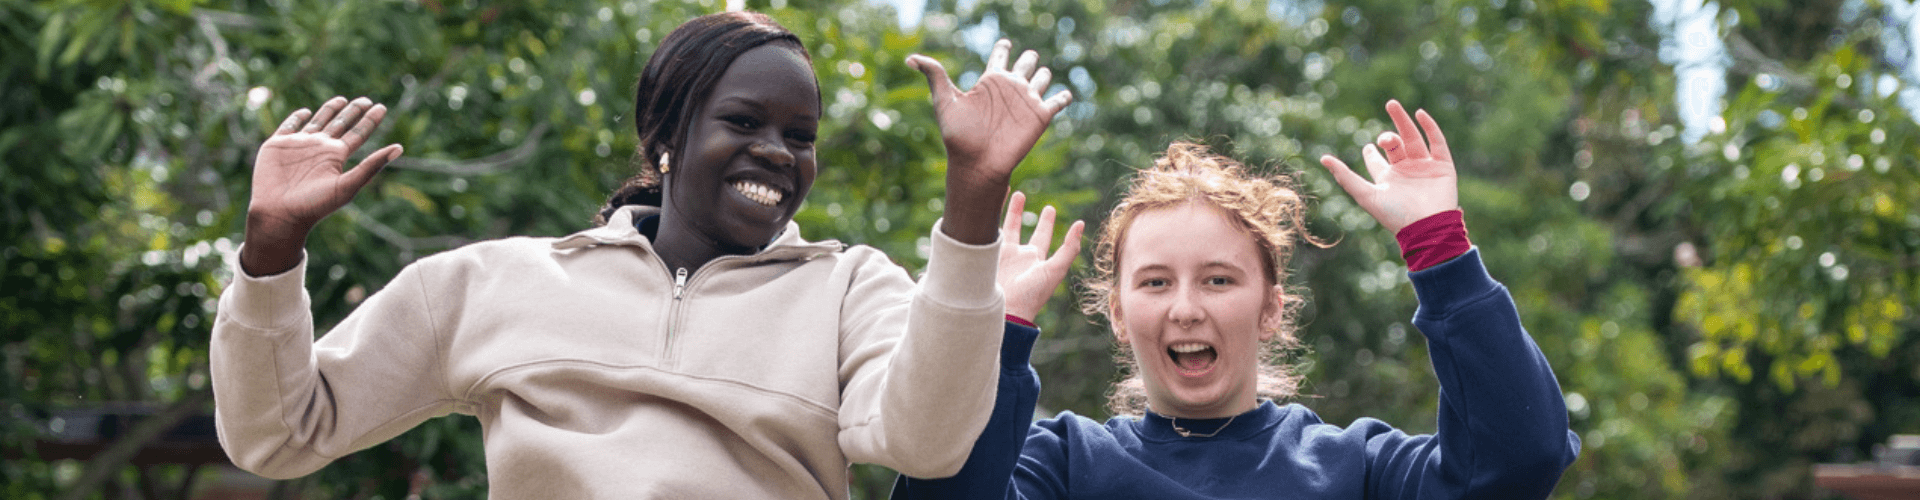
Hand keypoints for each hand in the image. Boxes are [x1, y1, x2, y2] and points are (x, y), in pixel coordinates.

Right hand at [241, 96, 403, 275]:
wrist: (279, 214)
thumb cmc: (314, 205)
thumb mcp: (347, 185)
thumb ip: (371, 166)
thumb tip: (400, 147)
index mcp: (337, 156)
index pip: (358, 133)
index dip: (370, 120)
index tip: (382, 107)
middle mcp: (320, 148)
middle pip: (341, 124)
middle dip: (353, 112)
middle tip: (366, 100)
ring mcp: (299, 145)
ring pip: (318, 122)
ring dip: (329, 110)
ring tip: (342, 99)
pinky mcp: (277, 145)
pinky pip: (289, 127)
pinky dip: (297, 118)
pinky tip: (305, 112)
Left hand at [908, 39, 1073, 244]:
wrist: (977, 165)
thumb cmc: (958, 137)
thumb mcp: (944, 101)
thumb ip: (934, 75)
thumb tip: (909, 58)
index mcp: (989, 81)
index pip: (1000, 56)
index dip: (1003, 47)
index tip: (1004, 44)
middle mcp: (1010, 89)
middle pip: (1025, 63)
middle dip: (1028, 58)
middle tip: (1026, 58)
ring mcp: (1027, 101)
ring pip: (1043, 78)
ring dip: (1043, 74)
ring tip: (1040, 76)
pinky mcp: (1041, 116)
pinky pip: (1059, 101)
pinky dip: (1063, 96)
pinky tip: (1062, 95)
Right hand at [997, 192, 1083, 321]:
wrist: (1004, 310)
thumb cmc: (1032, 294)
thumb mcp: (1055, 270)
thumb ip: (1069, 248)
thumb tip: (1081, 224)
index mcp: (1036, 259)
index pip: (1042, 235)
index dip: (1046, 222)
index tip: (1050, 208)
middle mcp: (1017, 256)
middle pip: (1018, 228)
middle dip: (1019, 212)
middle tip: (1020, 194)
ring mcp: (999, 256)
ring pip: (1000, 227)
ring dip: (1001, 211)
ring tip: (1003, 192)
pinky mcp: (984, 255)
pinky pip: (986, 233)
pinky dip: (985, 220)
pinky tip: (985, 208)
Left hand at [1317, 100, 1456, 233]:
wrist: (1427, 226)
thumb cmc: (1394, 214)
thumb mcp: (1365, 194)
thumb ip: (1345, 176)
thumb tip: (1322, 158)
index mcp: (1388, 179)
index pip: (1377, 161)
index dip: (1370, 152)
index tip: (1367, 147)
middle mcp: (1406, 171)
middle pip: (1395, 145)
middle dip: (1387, 136)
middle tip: (1381, 135)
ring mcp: (1425, 167)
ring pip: (1413, 139)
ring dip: (1404, 122)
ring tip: (1392, 105)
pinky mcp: (1443, 166)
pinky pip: (1437, 142)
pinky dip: (1429, 127)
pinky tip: (1420, 114)